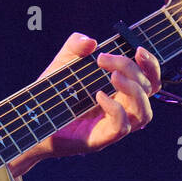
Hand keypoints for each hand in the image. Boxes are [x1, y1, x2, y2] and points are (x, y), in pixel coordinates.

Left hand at [10, 33, 160, 176]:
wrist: (30, 120)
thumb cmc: (52, 94)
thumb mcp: (62, 63)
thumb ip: (75, 46)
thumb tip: (91, 41)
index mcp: (120, 90)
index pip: (149, 79)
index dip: (150, 64)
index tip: (137, 50)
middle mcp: (122, 108)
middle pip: (148, 90)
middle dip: (132, 69)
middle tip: (104, 59)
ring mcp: (112, 125)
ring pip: (144, 112)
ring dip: (134, 90)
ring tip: (113, 76)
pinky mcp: (101, 139)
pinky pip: (122, 127)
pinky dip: (115, 109)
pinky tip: (99, 95)